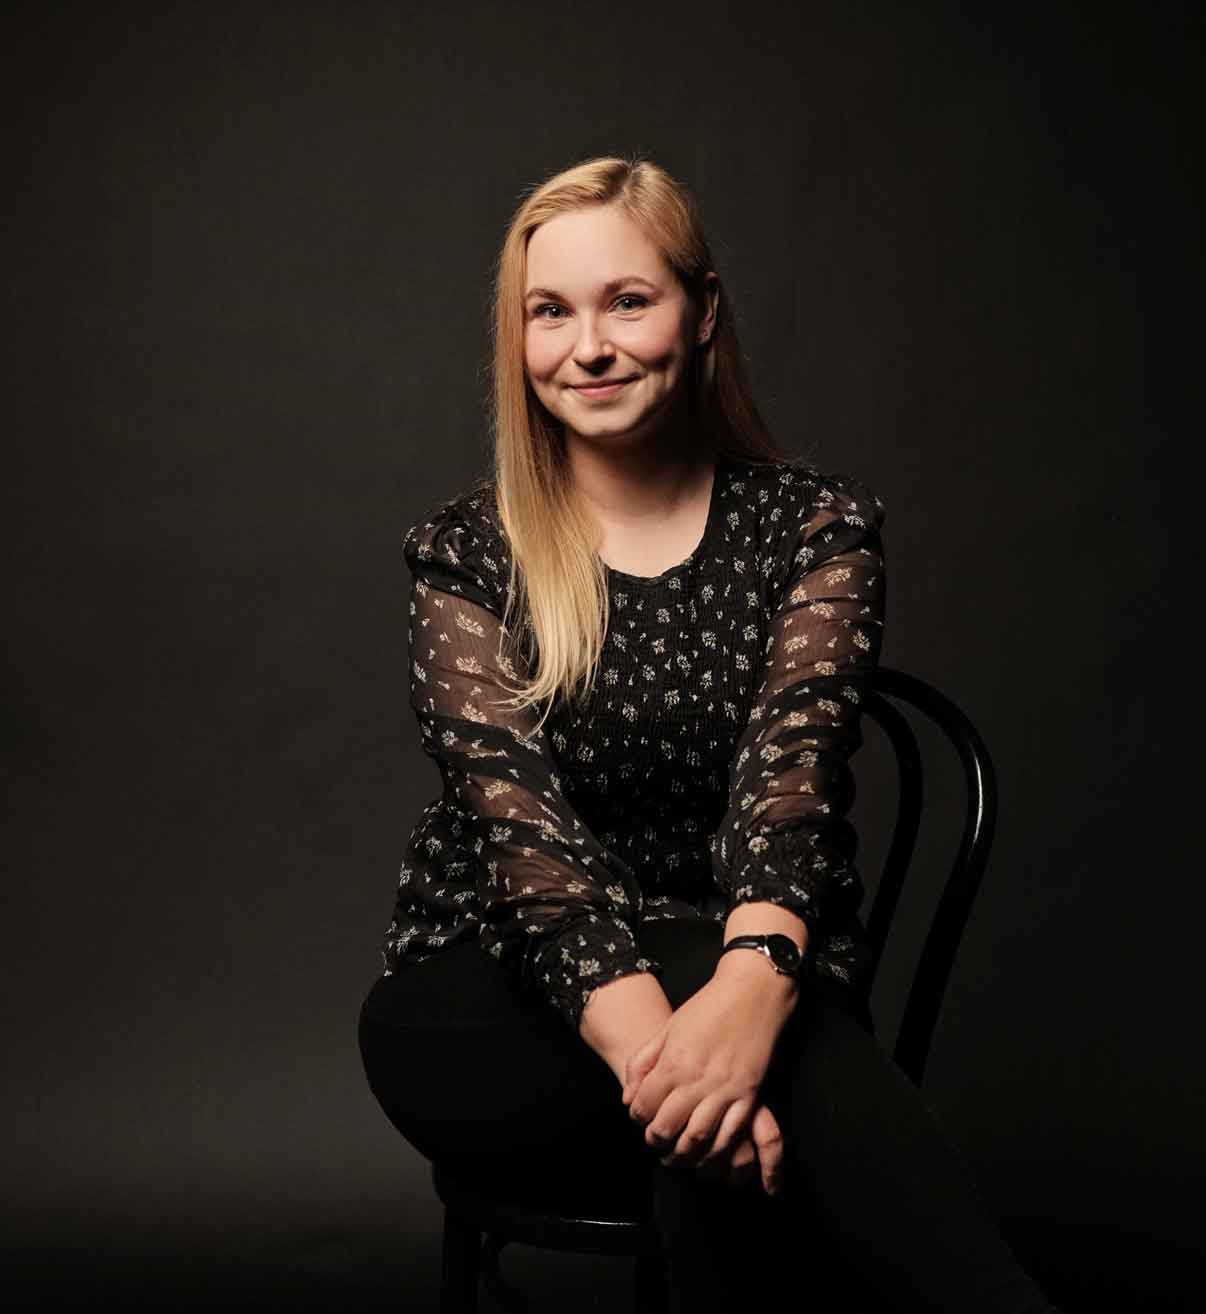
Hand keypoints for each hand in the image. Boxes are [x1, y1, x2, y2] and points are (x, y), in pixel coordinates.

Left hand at [620, 969, 795, 1192]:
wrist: (753, 990)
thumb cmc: (708, 1006)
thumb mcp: (668, 1028)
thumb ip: (643, 1062)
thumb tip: (628, 1098)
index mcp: (675, 1061)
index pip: (645, 1105)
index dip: (637, 1117)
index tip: (640, 1117)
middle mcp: (698, 1079)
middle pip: (668, 1126)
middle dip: (656, 1141)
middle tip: (655, 1141)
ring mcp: (726, 1089)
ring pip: (699, 1138)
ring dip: (684, 1153)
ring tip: (677, 1154)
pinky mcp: (750, 1095)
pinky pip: (731, 1134)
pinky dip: (717, 1150)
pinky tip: (708, 1152)